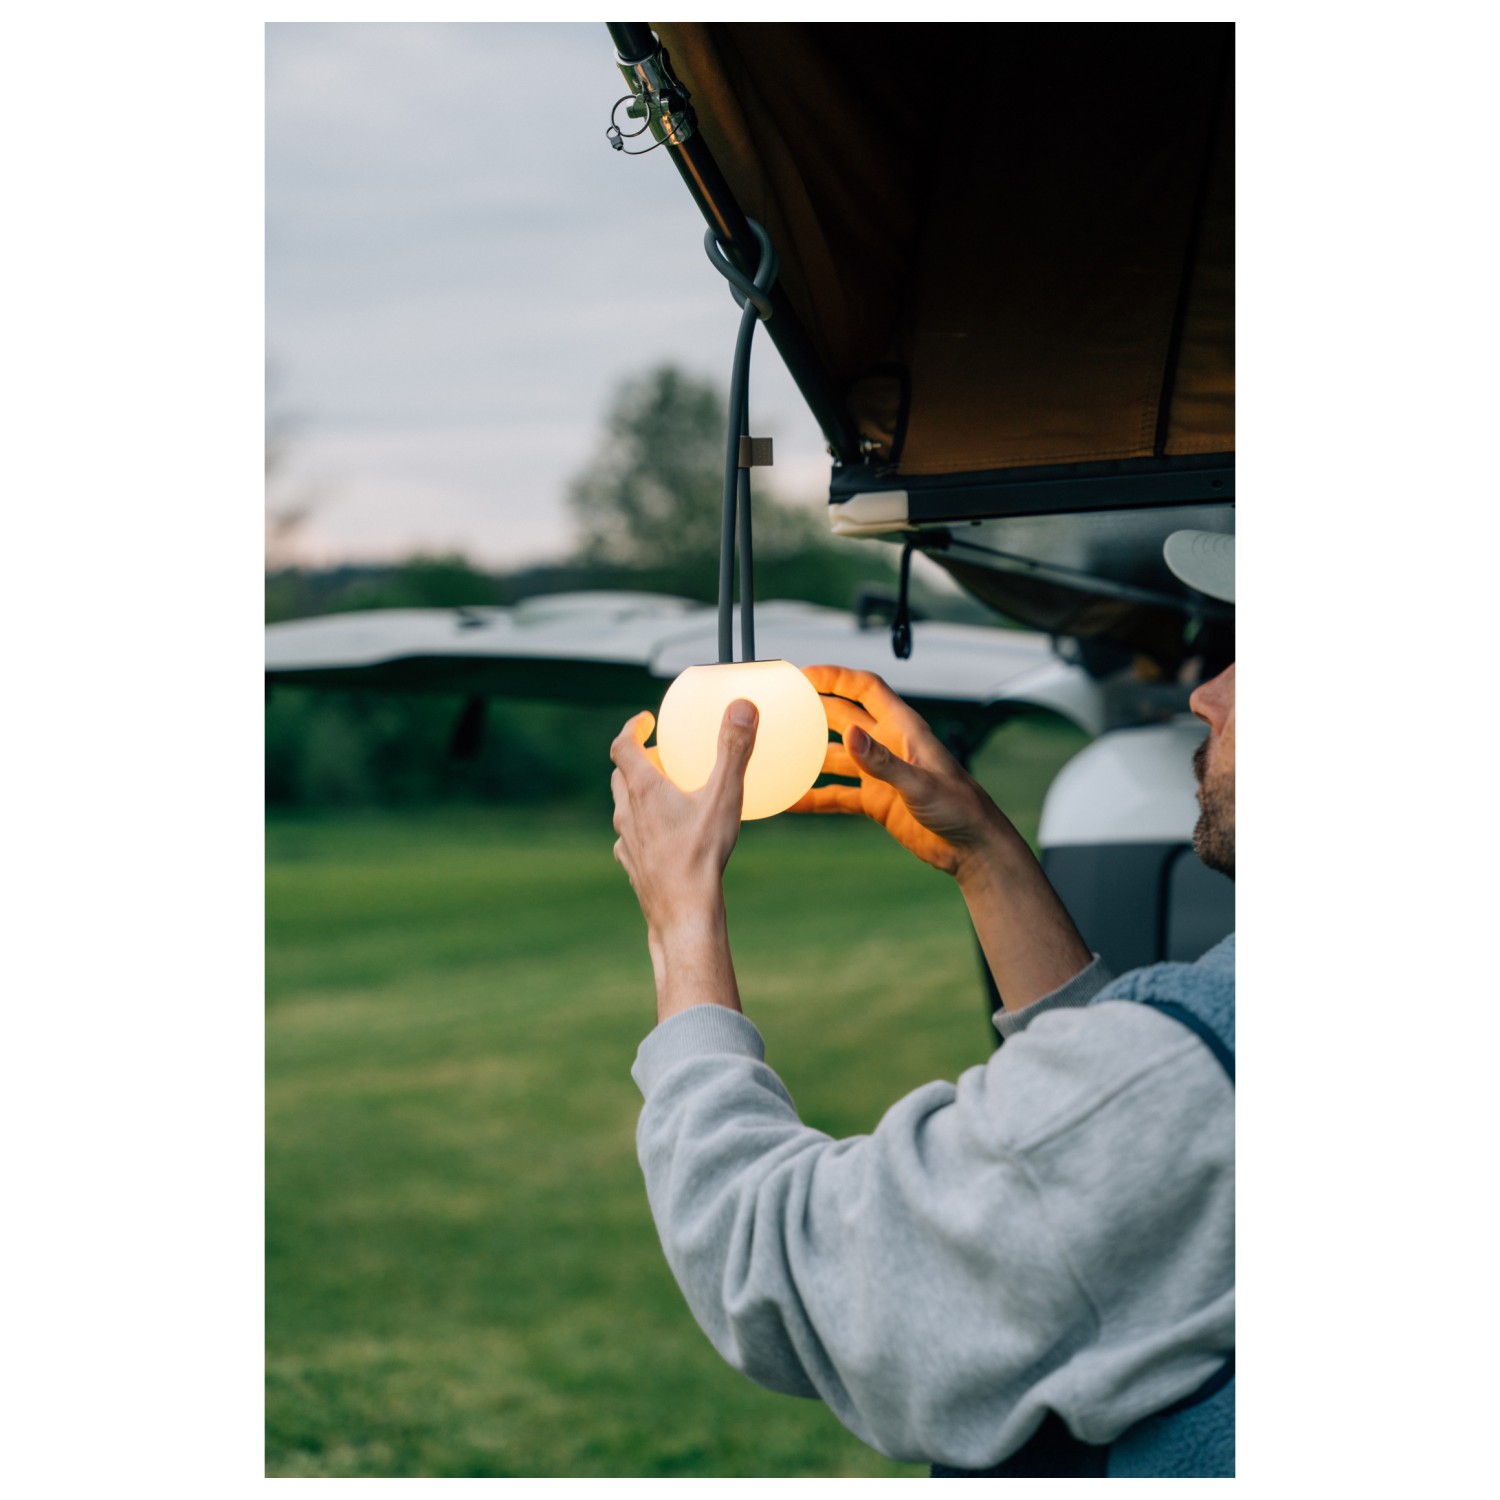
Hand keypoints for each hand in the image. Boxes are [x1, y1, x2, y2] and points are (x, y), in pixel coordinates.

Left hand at [611, 700, 758, 1020]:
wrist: (683, 912)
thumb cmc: (701, 854)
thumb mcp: (724, 796)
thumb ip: (733, 749)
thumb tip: (742, 706)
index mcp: (644, 789)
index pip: (623, 746)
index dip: (632, 728)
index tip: (645, 720)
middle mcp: (628, 812)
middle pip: (620, 775)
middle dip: (636, 759)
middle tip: (659, 756)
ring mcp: (626, 841)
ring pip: (623, 807)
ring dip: (637, 794)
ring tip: (664, 794)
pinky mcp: (632, 865)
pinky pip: (629, 838)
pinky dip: (641, 827)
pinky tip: (661, 836)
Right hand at [791, 665, 1019, 880]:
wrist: (972, 848)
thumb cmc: (960, 809)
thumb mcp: (920, 783)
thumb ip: (883, 761)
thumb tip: (850, 733)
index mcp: (904, 730)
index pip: (866, 690)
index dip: (837, 677)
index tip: (805, 674)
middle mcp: (889, 747)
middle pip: (845, 717)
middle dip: (815, 709)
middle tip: (783, 706)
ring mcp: (881, 775)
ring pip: (836, 756)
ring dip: (810, 754)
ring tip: (779, 753)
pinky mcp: (877, 802)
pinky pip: (839, 795)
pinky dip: (816, 797)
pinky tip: (792, 801)